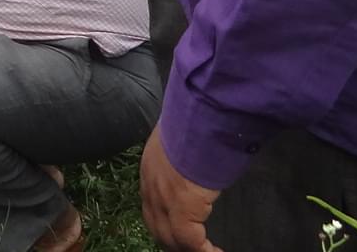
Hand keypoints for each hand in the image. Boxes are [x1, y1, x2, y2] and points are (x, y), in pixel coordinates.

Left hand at [140, 126, 224, 251]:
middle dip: (173, 241)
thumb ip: (185, 151)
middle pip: (157, 227)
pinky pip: (190, 242)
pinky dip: (203, 250)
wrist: (199, 118)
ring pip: (170, 238)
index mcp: (150, 170)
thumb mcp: (182, 137)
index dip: (165, 222)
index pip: (152, 206)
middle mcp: (151, 187)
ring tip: (206, 251)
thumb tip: (200, 154)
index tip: (179, 231)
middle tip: (191, 248)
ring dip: (187, 247)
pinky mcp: (181, 209)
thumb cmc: (197, 121)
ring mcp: (163, 200)